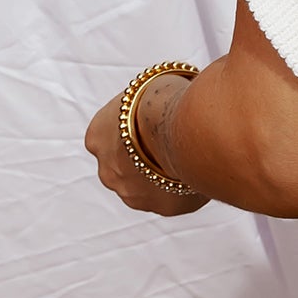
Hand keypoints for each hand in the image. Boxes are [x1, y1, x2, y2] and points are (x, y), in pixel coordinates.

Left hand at [84, 86, 208, 216]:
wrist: (189, 126)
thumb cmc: (168, 100)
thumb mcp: (148, 89)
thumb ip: (149, 104)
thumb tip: (166, 95)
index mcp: (98, 137)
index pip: (112, 138)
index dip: (137, 132)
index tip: (157, 125)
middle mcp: (108, 169)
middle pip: (127, 167)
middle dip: (148, 160)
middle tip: (175, 144)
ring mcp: (133, 193)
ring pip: (148, 187)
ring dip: (164, 177)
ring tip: (191, 159)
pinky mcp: (163, 207)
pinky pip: (174, 198)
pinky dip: (185, 188)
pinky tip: (200, 170)